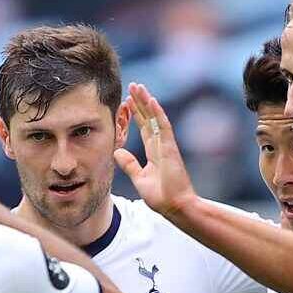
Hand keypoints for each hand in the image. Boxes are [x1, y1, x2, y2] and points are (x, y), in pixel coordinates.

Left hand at [113, 82, 198, 217]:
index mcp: (154, 151)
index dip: (136, 114)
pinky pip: (164, 127)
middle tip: (133, 85)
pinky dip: (158, 113)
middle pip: (149, 118)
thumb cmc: (161, 196)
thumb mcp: (139, 178)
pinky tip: (152, 100)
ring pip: (156, 118)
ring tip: (139, 87)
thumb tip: (117, 152)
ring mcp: (166, 145)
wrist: (175, 206)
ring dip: (147, 102)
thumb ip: (129, 164)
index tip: (127, 101)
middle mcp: (160, 144)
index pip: (144, 127)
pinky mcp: (170, 148)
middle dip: (141, 102)